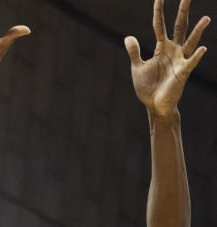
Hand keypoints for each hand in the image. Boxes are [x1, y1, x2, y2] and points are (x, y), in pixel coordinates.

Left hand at [125, 0, 208, 117]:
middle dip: (183, 11)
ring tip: (206, 18)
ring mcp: (180, 60)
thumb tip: (128, 37)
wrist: (154, 106)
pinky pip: (191, 62)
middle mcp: (173, 50)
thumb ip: (134, 52)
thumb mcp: (138, 68)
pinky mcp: (182, 73)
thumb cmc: (148, 88)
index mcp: (162, 47)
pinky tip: (202, 49)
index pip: (159, 25)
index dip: (159, 11)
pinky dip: (196, 56)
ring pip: (190, 41)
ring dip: (198, 31)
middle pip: (180, 26)